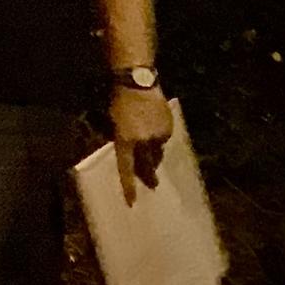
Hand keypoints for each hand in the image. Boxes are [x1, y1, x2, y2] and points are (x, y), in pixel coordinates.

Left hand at [111, 86, 172, 205]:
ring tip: (150, 145)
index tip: (132, 201)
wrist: (138, 83)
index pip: (126, 169)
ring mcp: (157, 135)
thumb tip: (132, 157)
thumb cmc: (120, 103)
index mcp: (125, 140)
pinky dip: (160, 139)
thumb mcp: (115, 124)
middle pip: (148, 165)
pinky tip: (155, 129)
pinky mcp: (168, 128)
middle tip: (153, 185)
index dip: (129, 186)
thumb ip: (123, 141)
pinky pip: (164, 140)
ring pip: (157, 152)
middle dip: (149, 176)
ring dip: (154, 153)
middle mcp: (143, 141)